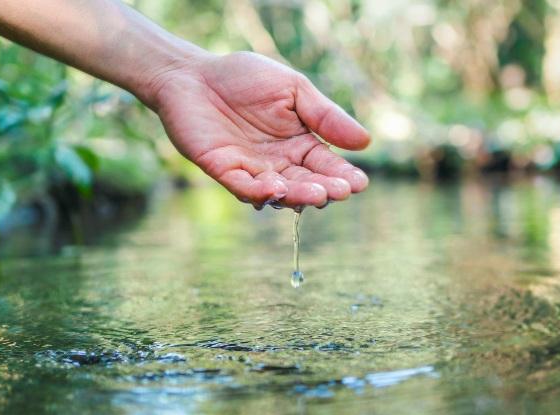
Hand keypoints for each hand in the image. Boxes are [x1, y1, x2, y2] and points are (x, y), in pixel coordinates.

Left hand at [147, 52, 370, 207]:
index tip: (359, 183)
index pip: (327, 166)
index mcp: (300, 144)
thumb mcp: (294, 90)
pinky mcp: (224, 170)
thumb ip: (325, 116)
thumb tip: (365, 141)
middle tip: (340, 191)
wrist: (194, 73)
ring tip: (318, 194)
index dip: (343, 176)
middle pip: (306, 183)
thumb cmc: (244, 78)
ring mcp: (252, 170)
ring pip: (279, 191)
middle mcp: (279, 163)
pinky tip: (277, 190)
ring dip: (298, 196)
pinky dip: (260, 192)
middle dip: (325, 189)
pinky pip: (244, 187)